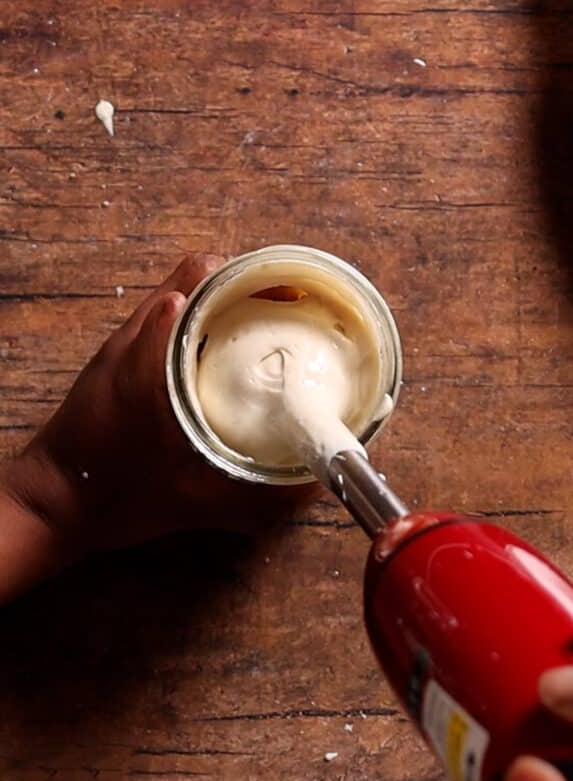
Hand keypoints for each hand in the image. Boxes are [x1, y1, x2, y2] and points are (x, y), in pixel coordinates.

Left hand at [0, 255, 303, 596]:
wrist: (51, 506)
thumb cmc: (116, 497)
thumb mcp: (196, 502)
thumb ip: (258, 500)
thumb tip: (314, 487)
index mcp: (151, 357)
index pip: (199, 279)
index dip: (248, 275)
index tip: (287, 291)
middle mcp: (133, 338)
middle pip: (190, 277)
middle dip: (240, 285)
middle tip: (282, 309)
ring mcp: (119, 346)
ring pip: (172, 296)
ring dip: (214, 302)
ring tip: (257, 327)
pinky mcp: (111, 362)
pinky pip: (158, 322)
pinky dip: (191, 324)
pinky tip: (216, 359)